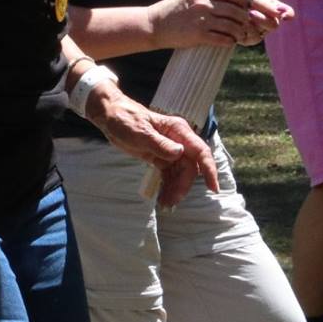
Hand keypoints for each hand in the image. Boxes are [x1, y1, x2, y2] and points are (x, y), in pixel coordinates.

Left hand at [84, 83, 218, 206]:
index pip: (200, 151)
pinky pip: (169, 175)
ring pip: (180, 174)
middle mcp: (178, 140)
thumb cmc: (125, 119)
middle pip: (189, 168)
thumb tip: (179, 153)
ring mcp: (170, 150)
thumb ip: (160, 144)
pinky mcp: (161, 158)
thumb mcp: (141, 132)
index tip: (213, 187)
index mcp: (178, 130)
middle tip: (171, 202)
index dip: (209, 169)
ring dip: (175, 189)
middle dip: (183, 186)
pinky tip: (162, 197)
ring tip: (165, 204)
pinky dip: (168, 186)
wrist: (110, 117)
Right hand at [149, 0, 289, 48]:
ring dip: (240, 32)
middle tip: (249, 24)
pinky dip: (230, 41)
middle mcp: (203, 3)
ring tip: (240, 35)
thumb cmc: (173, 11)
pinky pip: (222, 39)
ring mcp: (201, 19)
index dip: (244, 0)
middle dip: (246, 18)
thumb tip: (230, 1)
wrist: (154, 25)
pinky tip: (230, 42)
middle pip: (236, 10)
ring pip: (232, 25)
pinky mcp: (198, 35)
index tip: (249, 6)